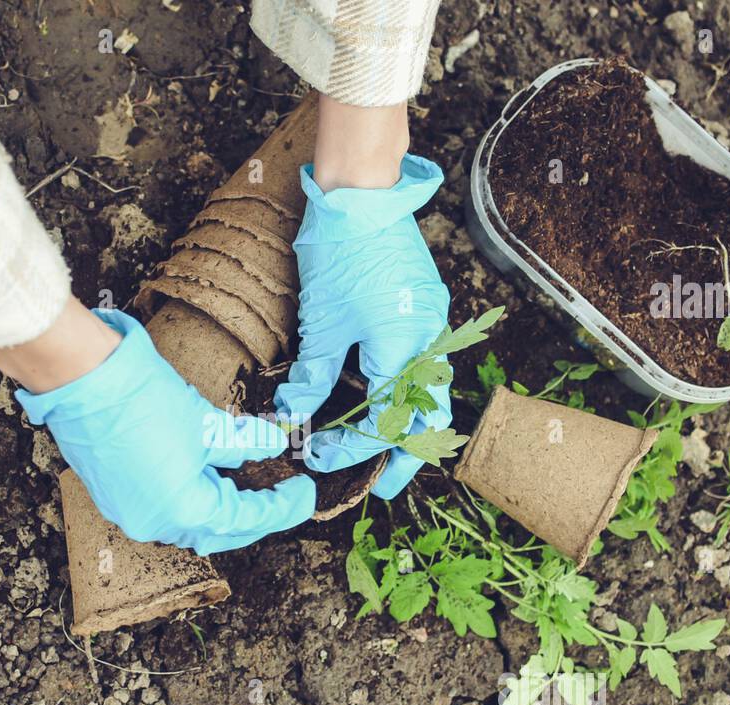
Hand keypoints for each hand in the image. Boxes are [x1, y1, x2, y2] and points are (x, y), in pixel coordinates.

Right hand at [15, 309, 314, 554]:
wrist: (82, 378)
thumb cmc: (142, 398)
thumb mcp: (207, 423)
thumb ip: (245, 442)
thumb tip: (273, 445)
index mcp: (182, 510)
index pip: (244, 518)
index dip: (281, 507)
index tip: (304, 493)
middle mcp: (153, 522)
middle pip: (216, 532)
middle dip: (251, 516)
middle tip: (281, 496)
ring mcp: (128, 512)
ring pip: (187, 523)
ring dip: (219, 506)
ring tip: (245, 482)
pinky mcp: (114, 496)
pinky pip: (162, 509)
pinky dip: (190, 498)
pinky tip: (206, 475)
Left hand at [275, 153, 451, 499]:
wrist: (363, 194)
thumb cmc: (341, 253)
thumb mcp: (322, 322)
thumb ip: (313, 377)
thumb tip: (294, 417)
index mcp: (407, 351)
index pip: (385, 421)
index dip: (351, 447)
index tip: (319, 457)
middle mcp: (432, 342)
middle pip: (428, 417)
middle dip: (406, 456)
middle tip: (384, 486)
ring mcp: (435, 323)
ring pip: (434, 392)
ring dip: (414, 425)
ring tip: (394, 452)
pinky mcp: (427, 307)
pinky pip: (429, 363)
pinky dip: (412, 391)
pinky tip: (392, 399)